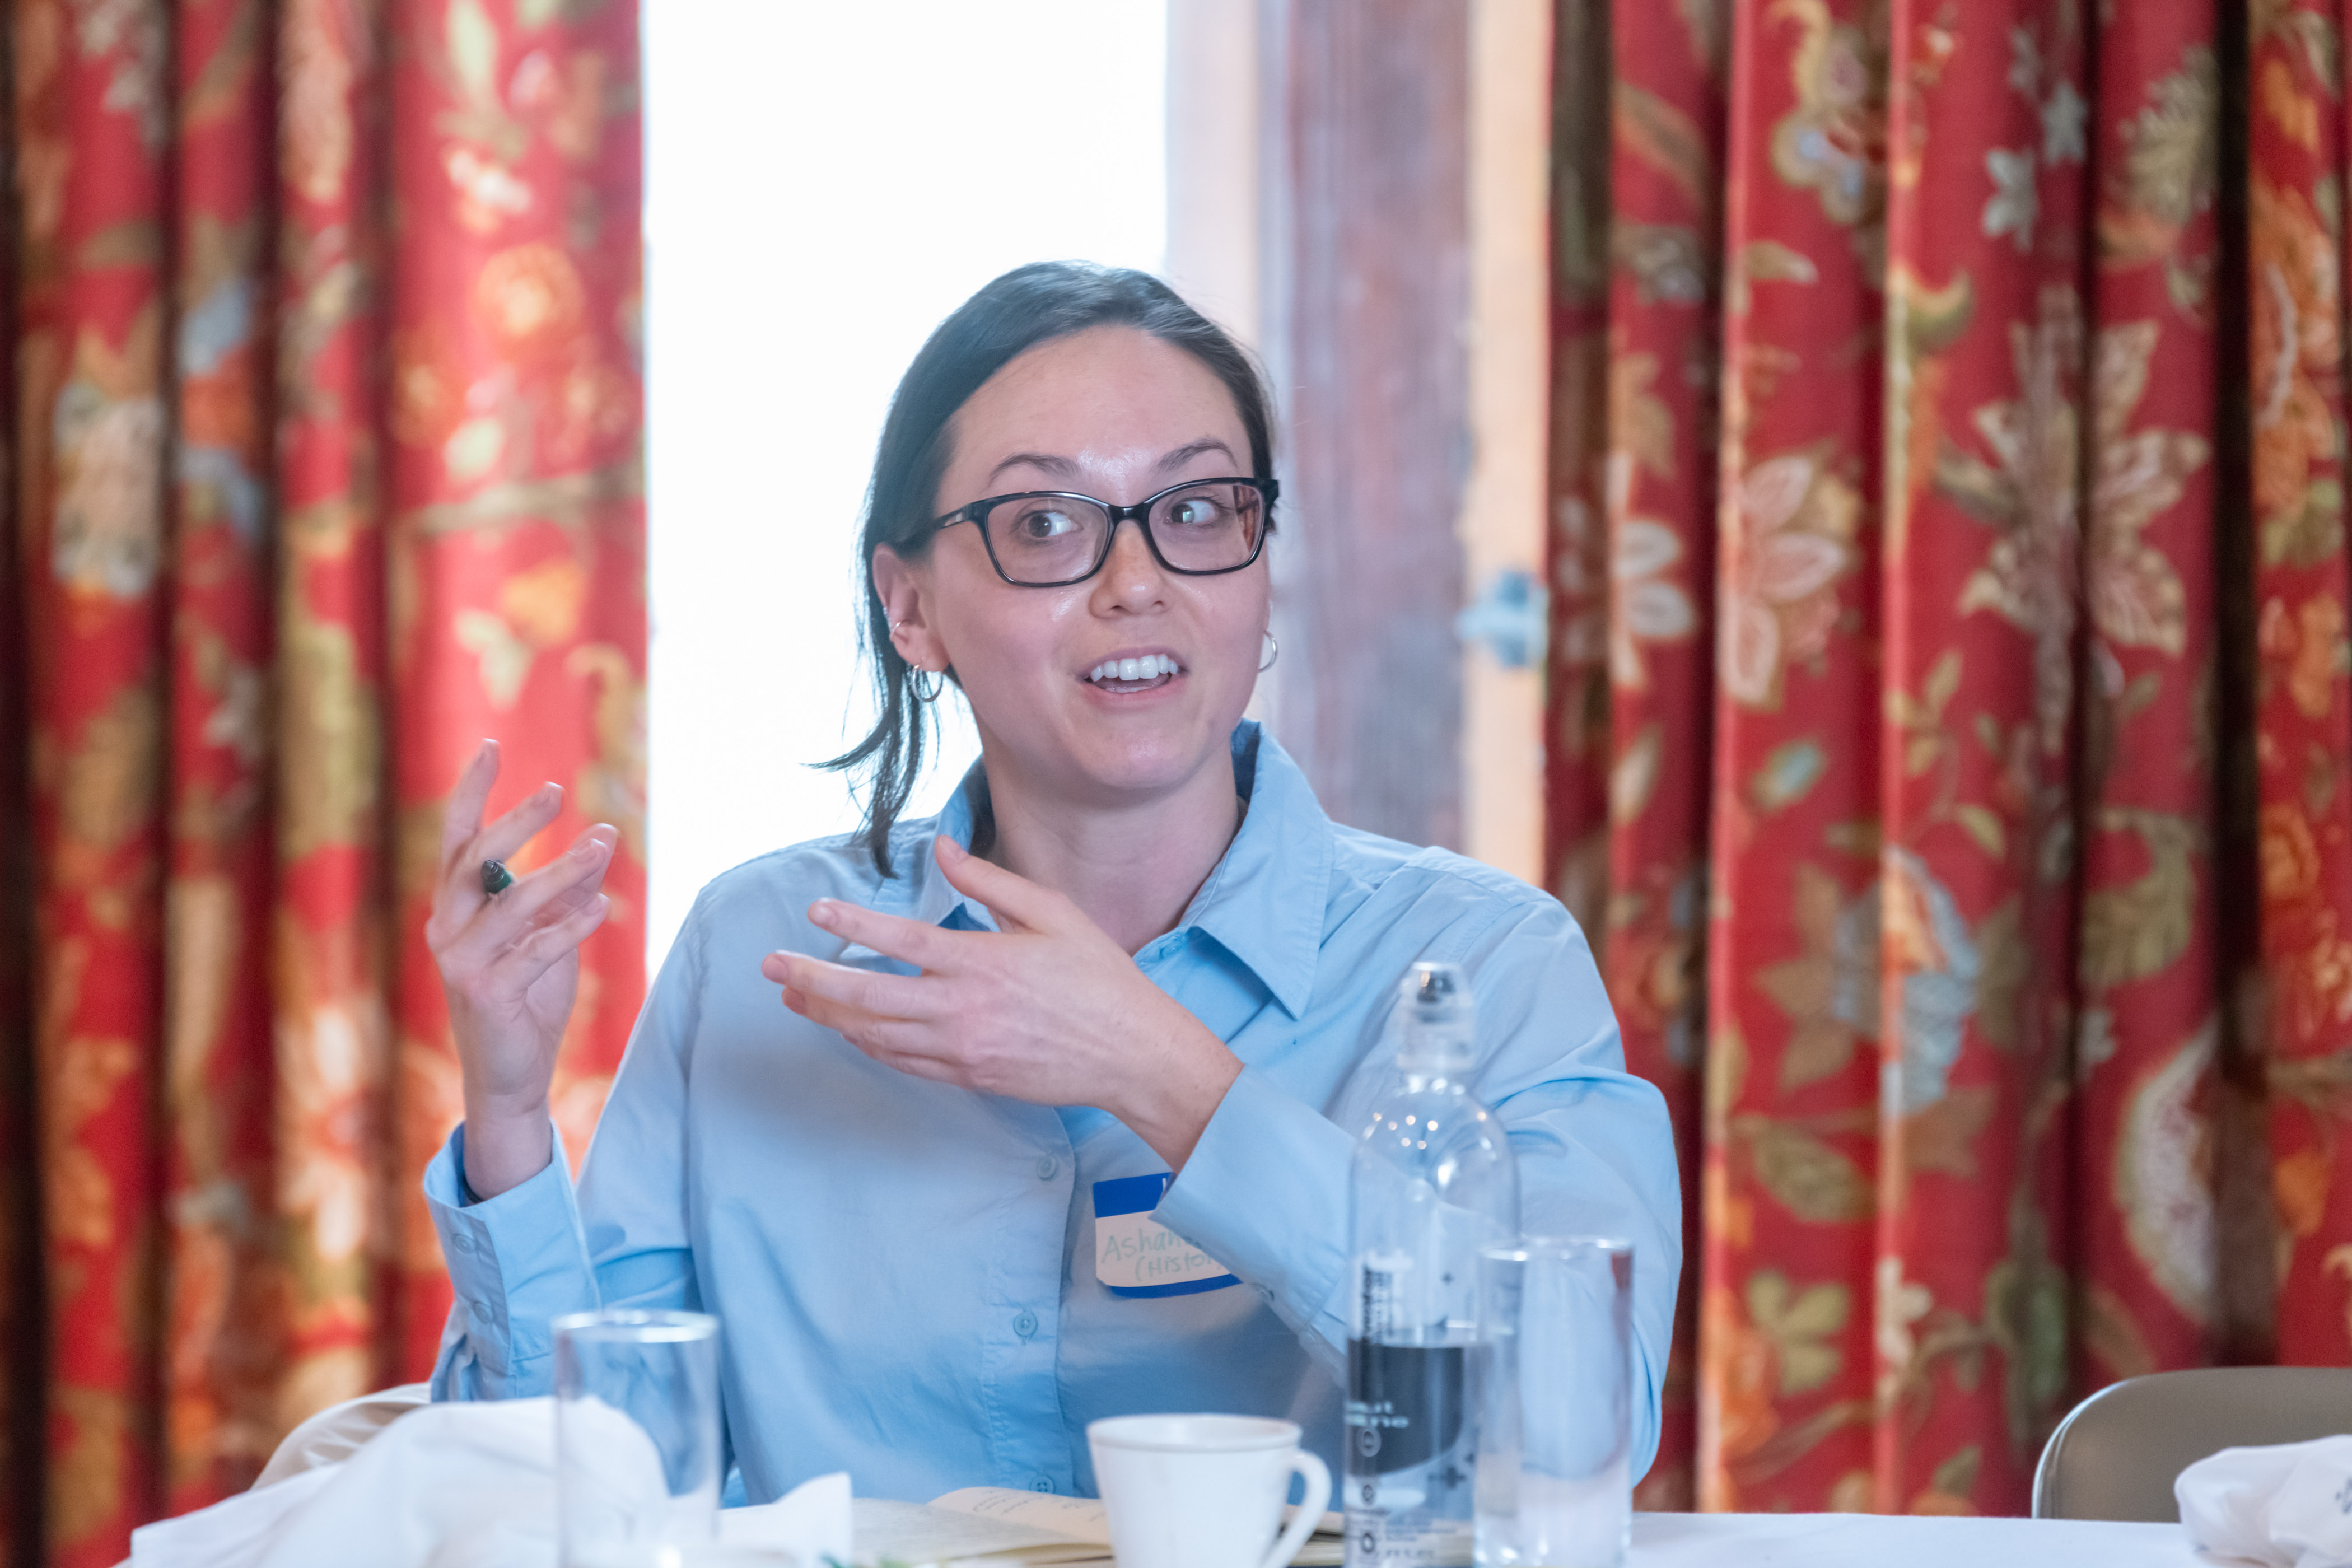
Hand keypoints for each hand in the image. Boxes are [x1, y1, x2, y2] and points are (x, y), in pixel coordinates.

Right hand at [425, 738, 618, 1197]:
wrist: (512, 1073)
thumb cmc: (527, 998)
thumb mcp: (551, 934)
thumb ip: (566, 891)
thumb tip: (600, 839)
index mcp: (456, 907)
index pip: (456, 838)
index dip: (472, 792)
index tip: (491, 745)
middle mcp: (447, 928)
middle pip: (473, 860)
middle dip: (516, 822)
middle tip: (557, 791)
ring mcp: (462, 962)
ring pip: (511, 904)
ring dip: (560, 871)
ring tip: (602, 843)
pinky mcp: (487, 993)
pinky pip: (533, 949)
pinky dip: (569, 926)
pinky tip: (602, 907)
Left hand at [761, 837, 1243, 1170]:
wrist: (1131, 1055)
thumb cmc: (1099, 979)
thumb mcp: (1053, 914)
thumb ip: (990, 882)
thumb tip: (942, 848)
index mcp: (983, 962)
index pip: (901, 942)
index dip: (852, 925)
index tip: (815, 911)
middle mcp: (962, 1010)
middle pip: (868, 997)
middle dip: (812, 981)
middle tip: (771, 967)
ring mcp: (961, 1050)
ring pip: (875, 1035)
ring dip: (829, 1015)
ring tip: (794, 998)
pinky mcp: (967, 1078)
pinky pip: (902, 1062)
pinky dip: (867, 1044)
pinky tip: (848, 1030)